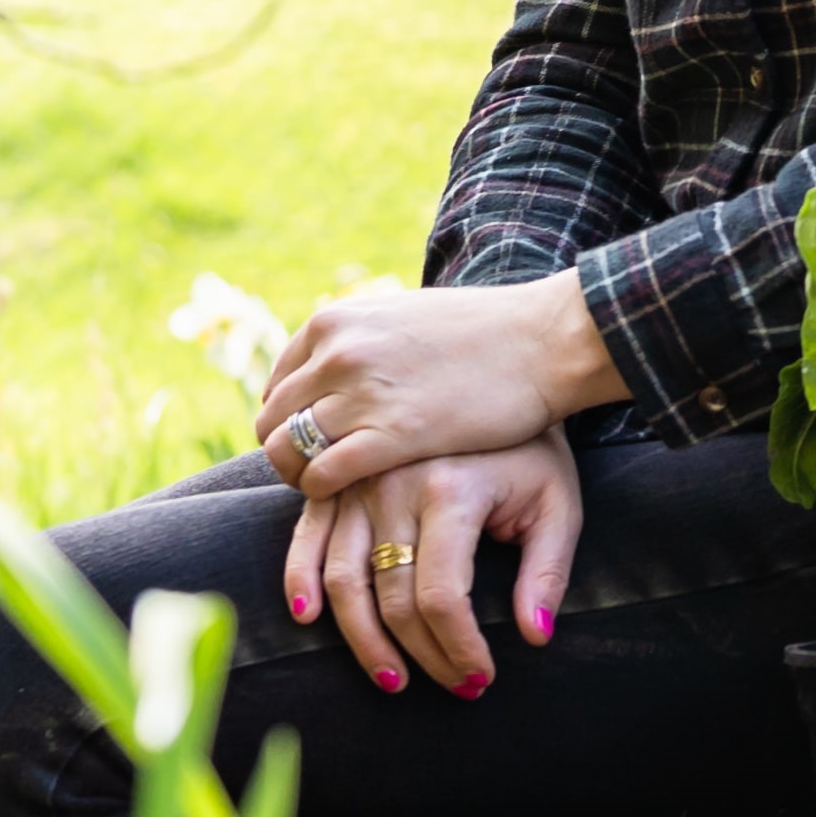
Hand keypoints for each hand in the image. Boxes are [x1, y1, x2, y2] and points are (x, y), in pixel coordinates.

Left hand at [259, 275, 616, 500]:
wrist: (543, 339)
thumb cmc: (487, 334)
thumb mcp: (404, 318)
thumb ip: (364, 341)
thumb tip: (342, 362)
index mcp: (336, 323)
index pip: (278, 386)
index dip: (290, 422)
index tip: (319, 444)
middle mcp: (336, 354)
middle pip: (272, 423)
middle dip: (288, 455)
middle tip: (322, 476)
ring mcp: (360, 393)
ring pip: (285, 452)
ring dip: (301, 479)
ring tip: (336, 492)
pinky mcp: (389, 435)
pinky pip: (321, 477)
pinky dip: (323, 494)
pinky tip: (353, 497)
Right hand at [285, 433, 584, 696]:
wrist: (497, 378)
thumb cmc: (530, 451)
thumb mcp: (558, 503)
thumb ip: (548, 570)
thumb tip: (536, 637)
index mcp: (451, 490)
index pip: (443, 596)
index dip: (459, 649)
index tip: (481, 678)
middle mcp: (394, 486)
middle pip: (394, 598)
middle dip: (423, 656)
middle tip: (453, 685)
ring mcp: (358, 483)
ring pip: (344, 581)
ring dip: (363, 641)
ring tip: (394, 679)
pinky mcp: (337, 482)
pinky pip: (307, 539)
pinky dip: (300, 582)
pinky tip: (310, 620)